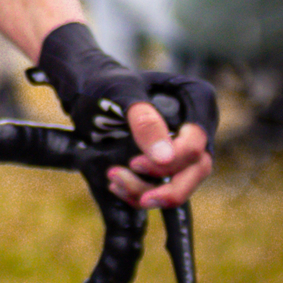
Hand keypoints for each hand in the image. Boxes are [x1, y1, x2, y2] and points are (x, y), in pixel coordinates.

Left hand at [33, 21, 215, 209]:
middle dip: (168, 189)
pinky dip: (139, 194)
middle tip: (141, 198)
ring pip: (182, 185)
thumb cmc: (105, 84)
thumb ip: (144, 122)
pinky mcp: (166, 163)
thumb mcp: (121, 94)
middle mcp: (196, 125)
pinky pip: (162, 188)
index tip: (135, 162)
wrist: (84, 94)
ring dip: (147, 192)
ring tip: (113, 179)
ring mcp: (183, 146)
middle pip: (198, 169)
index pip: (197, 142)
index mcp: (196, 99)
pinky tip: (116, 184)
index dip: (173, 160)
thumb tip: (165, 158)